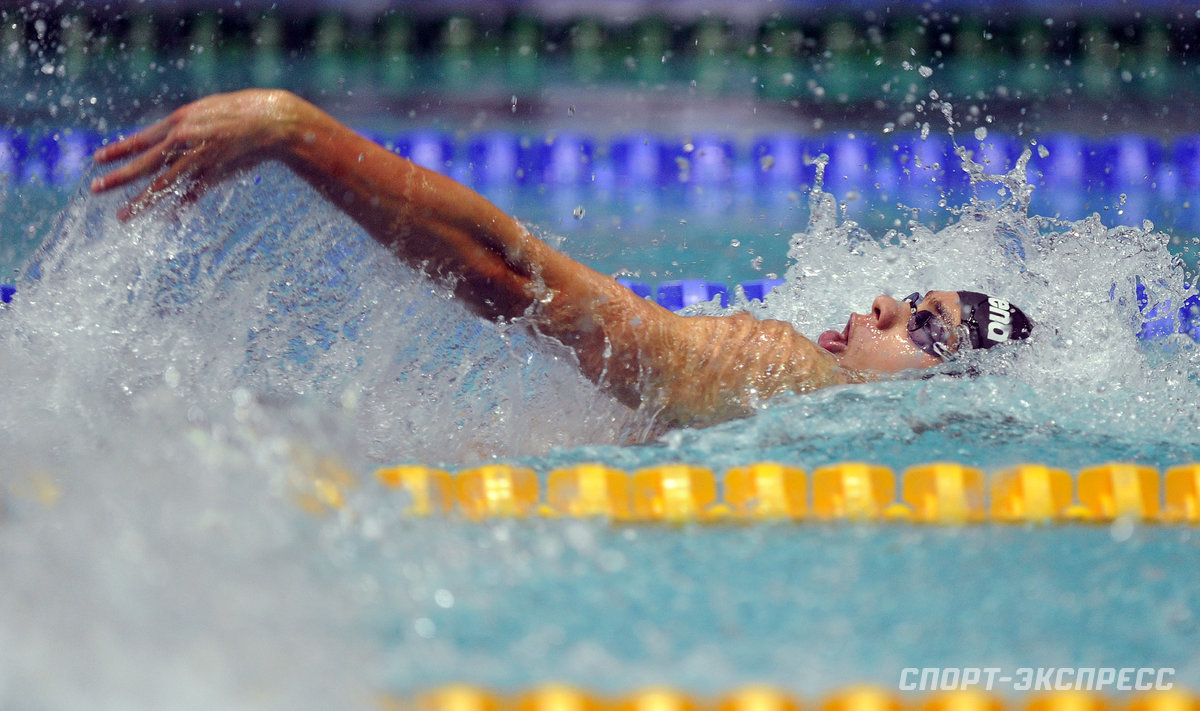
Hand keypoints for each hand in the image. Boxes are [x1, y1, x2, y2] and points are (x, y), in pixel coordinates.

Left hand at [90, 89, 298, 219]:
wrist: (269, 123)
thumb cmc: (237, 113)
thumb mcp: (202, 111)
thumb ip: (181, 127)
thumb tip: (162, 141)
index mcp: (178, 122)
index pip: (140, 139)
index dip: (118, 149)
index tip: (97, 159)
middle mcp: (183, 143)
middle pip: (144, 164)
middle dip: (117, 177)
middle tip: (95, 188)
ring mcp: (199, 161)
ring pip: (163, 186)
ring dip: (140, 202)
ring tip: (121, 215)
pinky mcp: (215, 176)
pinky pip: (191, 196)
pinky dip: (177, 209)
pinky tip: (163, 221)